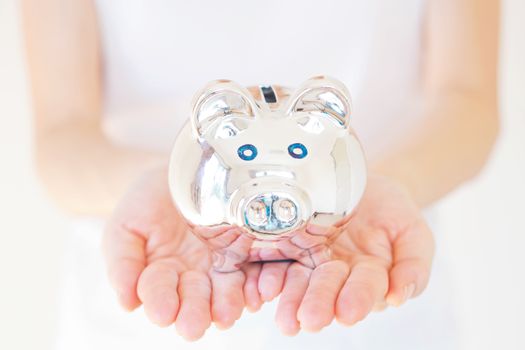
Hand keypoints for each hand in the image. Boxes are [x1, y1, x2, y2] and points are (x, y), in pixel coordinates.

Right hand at [102, 167, 261, 339]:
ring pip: (225, 291)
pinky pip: (253, 271)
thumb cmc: (147, 201)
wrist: (181, 171)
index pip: (158, 292)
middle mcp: (192, 277)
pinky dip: (254, 285)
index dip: (160, 302)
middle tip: (193, 327)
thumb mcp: (126, 226)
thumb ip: (123, 263)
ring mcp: (220, 266)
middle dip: (194, 313)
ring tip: (225, 316)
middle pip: (194, 299)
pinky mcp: (245, 253)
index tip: (163, 313)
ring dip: (225, 305)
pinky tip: (254, 295)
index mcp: (160, 275)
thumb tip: (127, 304)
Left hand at [271, 174, 434, 334]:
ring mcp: (310, 260)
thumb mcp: (413, 233)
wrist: (362, 184)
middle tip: (310, 320)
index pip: (365, 289)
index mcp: (369, 275)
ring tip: (285, 316)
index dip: (357, 299)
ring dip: (291, 299)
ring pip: (299, 281)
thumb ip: (413, 265)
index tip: (347, 312)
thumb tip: (399, 297)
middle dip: (319, 304)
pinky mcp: (289, 246)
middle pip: (327, 289)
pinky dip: (269, 276)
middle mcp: (337, 273)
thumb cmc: (392, 211)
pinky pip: (277, 261)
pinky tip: (263, 287)